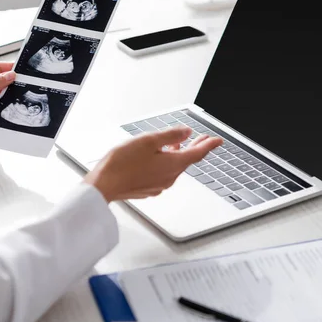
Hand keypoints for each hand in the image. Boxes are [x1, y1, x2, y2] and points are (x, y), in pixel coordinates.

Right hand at [84, 126, 222, 202]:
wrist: (104, 186)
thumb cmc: (122, 163)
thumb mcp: (148, 141)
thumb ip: (170, 136)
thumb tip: (186, 133)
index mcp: (172, 164)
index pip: (198, 153)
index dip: (209, 145)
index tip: (218, 140)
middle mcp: (169, 177)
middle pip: (188, 160)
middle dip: (197, 148)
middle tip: (204, 140)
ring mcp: (159, 184)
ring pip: (175, 167)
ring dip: (181, 155)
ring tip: (181, 145)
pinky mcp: (149, 188)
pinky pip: (164, 174)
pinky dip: (167, 163)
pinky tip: (160, 158)